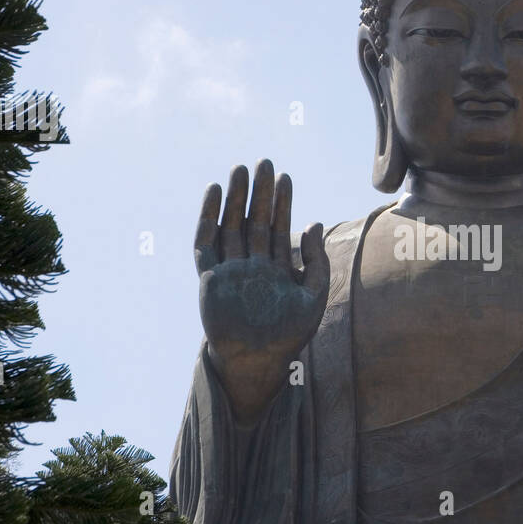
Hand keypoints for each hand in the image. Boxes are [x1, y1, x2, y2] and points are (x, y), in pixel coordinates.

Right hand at [194, 159, 328, 421]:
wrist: (258, 361)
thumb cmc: (289, 334)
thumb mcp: (313, 296)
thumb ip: (316, 261)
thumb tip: (314, 224)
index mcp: (276, 268)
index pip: (278, 227)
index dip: (282, 202)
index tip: (286, 177)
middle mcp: (252, 264)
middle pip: (254, 220)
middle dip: (259, 193)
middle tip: (263, 162)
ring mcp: (230, 269)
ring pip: (231, 225)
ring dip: (235, 198)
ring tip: (239, 170)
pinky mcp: (210, 277)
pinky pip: (206, 243)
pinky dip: (208, 218)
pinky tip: (214, 194)